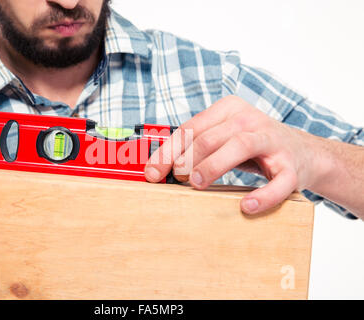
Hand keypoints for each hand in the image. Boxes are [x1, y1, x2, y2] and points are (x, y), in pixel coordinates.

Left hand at [145, 95, 328, 213]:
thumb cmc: (252, 146)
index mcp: (229, 110)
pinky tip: (247, 205)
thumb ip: (195, 146)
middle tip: (175, 178)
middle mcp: (250, 120)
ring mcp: (272, 142)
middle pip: (210, 136)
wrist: (303, 152)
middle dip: (187, 159)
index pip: (191, 128)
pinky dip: (263, 194)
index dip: (168, 151)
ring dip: (214, 165)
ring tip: (197, 184)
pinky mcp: (291, 166)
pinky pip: (278, 181)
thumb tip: (158, 167)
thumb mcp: (223, 137)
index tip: (152, 173)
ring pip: (240, 145)